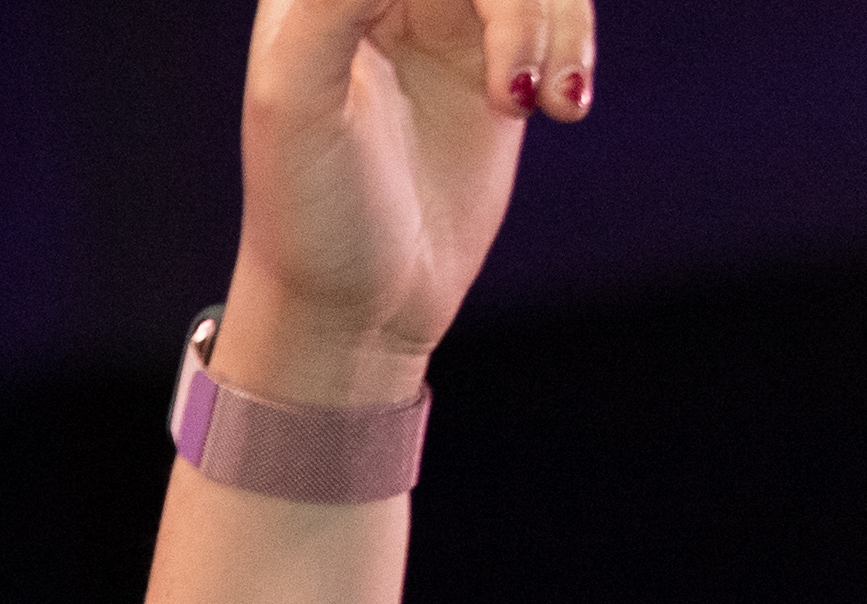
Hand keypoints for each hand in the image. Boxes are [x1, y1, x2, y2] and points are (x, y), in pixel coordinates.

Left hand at [225, 0, 593, 402]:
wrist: (356, 308)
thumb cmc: (307, 211)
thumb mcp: (294, 100)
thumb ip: (333, 0)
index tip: (487, 61)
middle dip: (517, 0)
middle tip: (513, 76)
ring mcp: (445, 18)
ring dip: (553, 22)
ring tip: (535, 104)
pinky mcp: (496, 60)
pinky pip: (557, 14)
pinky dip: (573, 48)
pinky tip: (564, 106)